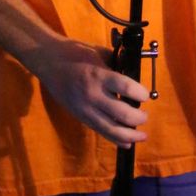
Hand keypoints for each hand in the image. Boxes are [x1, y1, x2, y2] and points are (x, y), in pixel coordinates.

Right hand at [35, 39, 149, 148]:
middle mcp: (93, 95)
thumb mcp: (97, 52)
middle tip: (145, 115)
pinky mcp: (81, 117)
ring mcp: (86, 109)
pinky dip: (116, 139)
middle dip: (138, 117)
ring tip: (142, 135)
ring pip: (112, 129)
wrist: (49, 63)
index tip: (146, 95)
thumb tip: (133, 71)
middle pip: (122, 113)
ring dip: (131, 135)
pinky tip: (127, 142)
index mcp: (98, 75)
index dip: (140, 93)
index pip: (125, 87)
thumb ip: (116, 62)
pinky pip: (101, 132)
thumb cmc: (74, 53)